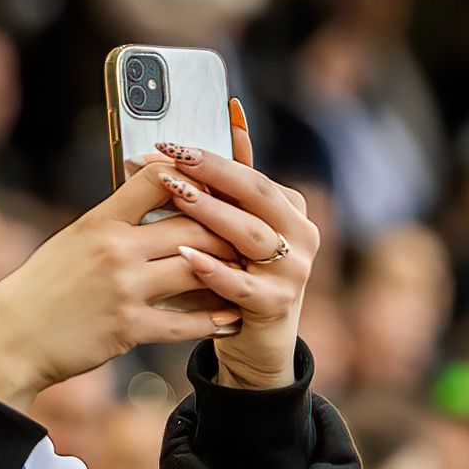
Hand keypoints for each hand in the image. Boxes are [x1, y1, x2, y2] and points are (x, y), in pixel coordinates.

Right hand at [0, 160, 244, 412]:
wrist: (12, 336)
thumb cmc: (44, 286)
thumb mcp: (73, 240)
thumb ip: (114, 220)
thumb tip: (151, 195)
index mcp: (101, 221)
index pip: (158, 177)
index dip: (194, 176)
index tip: (220, 183)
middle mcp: (116, 250)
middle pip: (191, 224)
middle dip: (228, 226)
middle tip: (254, 229)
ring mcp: (125, 290)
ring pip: (196, 268)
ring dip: (230, 270)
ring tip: (252, 271)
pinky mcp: (129, 328)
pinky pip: (185, 323)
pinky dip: (213, 320)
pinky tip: (231, 317)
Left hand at [151, 99, 320, 390]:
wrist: (252, 341)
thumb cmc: (234, 275)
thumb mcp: (230, 228)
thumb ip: (223, 184)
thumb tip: (210, 127)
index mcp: (289, 208)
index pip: (249, 174)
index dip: (209, 158)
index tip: (169, 145)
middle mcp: (300, 234)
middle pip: (256, 195)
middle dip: (213, 174)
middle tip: (173, 159)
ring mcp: (294, 271)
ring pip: (252, 236)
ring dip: (213, 215)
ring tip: (177, 197)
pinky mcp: (278, 305)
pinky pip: (245, 285)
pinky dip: (216, 271)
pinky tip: (188, 257)